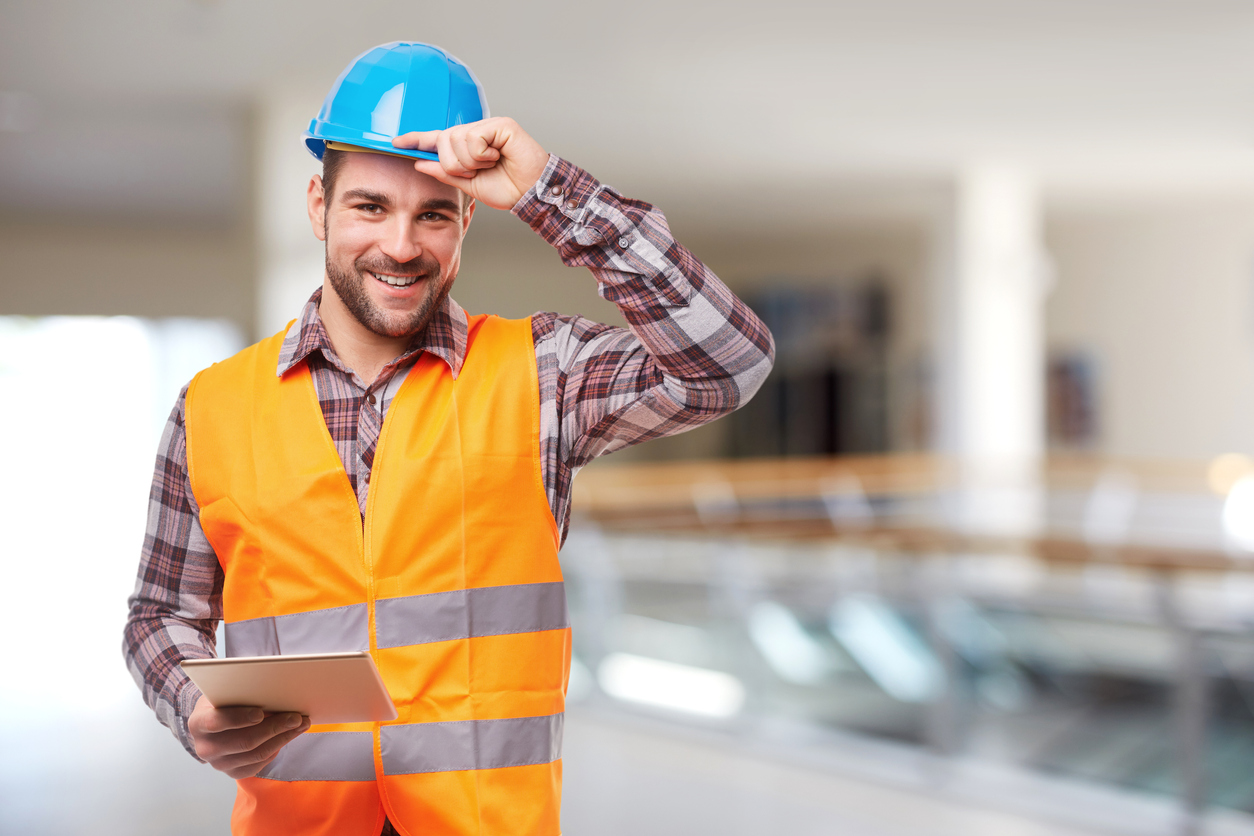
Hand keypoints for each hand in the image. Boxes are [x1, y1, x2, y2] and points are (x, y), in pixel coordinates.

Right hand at [188, 695, 309, 779]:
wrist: (212, 723)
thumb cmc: (223, 702)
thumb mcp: (225, 692)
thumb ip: (241, 693)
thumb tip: (274, 694)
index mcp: (198, 723)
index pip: (216, 722)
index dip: (239, 718)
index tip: (260, 712)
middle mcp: (205, 748)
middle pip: (244, 741)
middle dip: (274, 728)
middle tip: (296, 717)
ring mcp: (218, 763)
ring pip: (256, 754)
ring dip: (283, 738)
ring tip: (301, 725)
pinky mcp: (232, 772)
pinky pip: (259, 764)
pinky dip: (276, 749)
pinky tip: (288, 736)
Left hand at [392, 117, 549, 210]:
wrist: (532, 193)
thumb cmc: (508, 189)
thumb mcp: (469, 184)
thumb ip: (445, 173)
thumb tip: (420, 162)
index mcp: (468, 146)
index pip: (437, 139)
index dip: (416, 139)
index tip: (395, 141)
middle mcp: (476, 132)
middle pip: (443, 141)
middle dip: (455, 164)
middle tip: (476, 172)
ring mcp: (488, 126)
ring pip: (456, 141)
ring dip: (470, 162)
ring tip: (491, 164)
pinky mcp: (501, 124)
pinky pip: (474, 139)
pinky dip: (482, 155)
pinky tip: (498, 156)